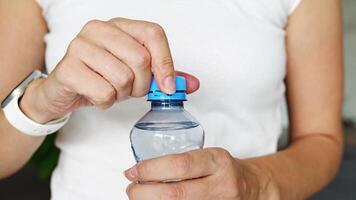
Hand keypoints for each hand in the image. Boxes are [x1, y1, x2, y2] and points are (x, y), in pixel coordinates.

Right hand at [19, 18, 199, 122]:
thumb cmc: (103, 77)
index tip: (167, 86)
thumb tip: (192, 84)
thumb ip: (164, 76)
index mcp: (120, 26)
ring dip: (122, 94)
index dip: (165, 62)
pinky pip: (104, 92)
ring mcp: (80, 46)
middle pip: (141, 59)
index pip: (153, 34)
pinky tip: (97, 96)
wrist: (65, 90)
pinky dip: (106, 102)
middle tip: (130, 89)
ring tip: (111, 90)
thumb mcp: (136, 74)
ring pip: (123, 77)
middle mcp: (99, 29)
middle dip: (141, 84)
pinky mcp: (68, 68)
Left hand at [124, 148, 278, 199]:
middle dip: (144, 193)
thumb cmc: (223, 170)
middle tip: (132, 189)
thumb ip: (181, 162)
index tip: (134, 171)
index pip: (181, 165)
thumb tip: (140, 170)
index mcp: (217, 161)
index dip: (152, 169)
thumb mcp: (208, 157)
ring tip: (140, 197)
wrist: (252, 188)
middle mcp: (221, 185)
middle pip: (175, 194)